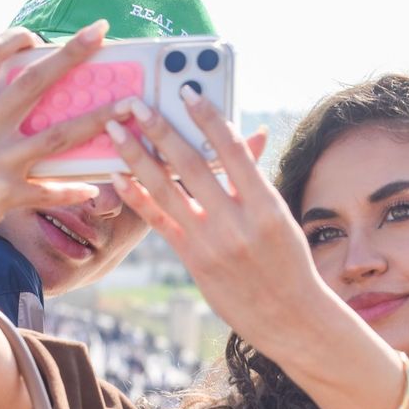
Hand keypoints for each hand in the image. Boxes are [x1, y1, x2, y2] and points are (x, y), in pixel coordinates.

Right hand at [0, 22, 120, 304]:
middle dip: (71, 54)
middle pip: (33, 82)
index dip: (14, 38)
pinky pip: (51, 190)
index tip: (37, 33)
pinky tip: (95, 187)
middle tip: (101, 33)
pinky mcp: (4, 198)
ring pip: (58, 135)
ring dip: (99, 119)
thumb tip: (0, 90)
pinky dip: (74, 189)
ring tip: (129, 108)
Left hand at [104, 91, 333, 361]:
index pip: (232, 150)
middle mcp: (238, 221)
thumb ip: (254, 180)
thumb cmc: (289, 263)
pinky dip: (139, 197)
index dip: (206, 117)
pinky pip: (160, 222)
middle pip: (192, 165)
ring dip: (137, 156)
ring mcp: (213, 242)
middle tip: (136, 103)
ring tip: (116, 131)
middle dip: (160, 129)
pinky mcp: (194, 261)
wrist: (292, 317)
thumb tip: (244, 136)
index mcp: (266, 205)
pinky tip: (119, 176)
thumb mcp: (281, 218)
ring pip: (167, 190)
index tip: (186, 90)